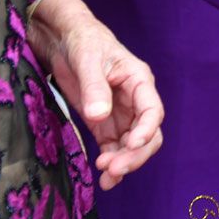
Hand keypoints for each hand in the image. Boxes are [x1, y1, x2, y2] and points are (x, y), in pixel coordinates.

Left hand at [26, 0, 163, 188]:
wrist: (66, 40)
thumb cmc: (84, 42)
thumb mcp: (88, 60)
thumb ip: (95, 88)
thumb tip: (99, 116)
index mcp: (139, 82)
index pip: (152, 110)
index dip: (146, 130)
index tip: (130, 145)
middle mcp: (134, 101)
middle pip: (148, 134)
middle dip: (134, 154)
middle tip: (112, 169)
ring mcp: (120, 114)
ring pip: (132, 145)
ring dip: (123, 162)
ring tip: (105, 178)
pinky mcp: (103, 123)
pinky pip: (113, 147)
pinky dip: (111, 162)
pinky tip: (104, 178)